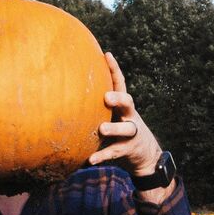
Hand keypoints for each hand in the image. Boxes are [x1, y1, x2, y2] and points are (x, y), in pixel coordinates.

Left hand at [88, 53, 163, 176]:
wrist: (145, 155)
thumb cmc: (121, 130)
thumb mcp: (114, 115)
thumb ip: (99, 105)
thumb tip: (67, 89)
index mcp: (124, 106)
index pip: (120, 84)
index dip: (114, 69)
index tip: (106, 55)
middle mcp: (130, 117)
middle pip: (128, 103)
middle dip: (118, 99)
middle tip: (106, 97)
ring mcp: (131, 134)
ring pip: (125, 129)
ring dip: (113, 129)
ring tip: (101, 129)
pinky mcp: (128, 150)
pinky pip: (114, 152)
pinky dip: (102, 156)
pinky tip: (90, 159)